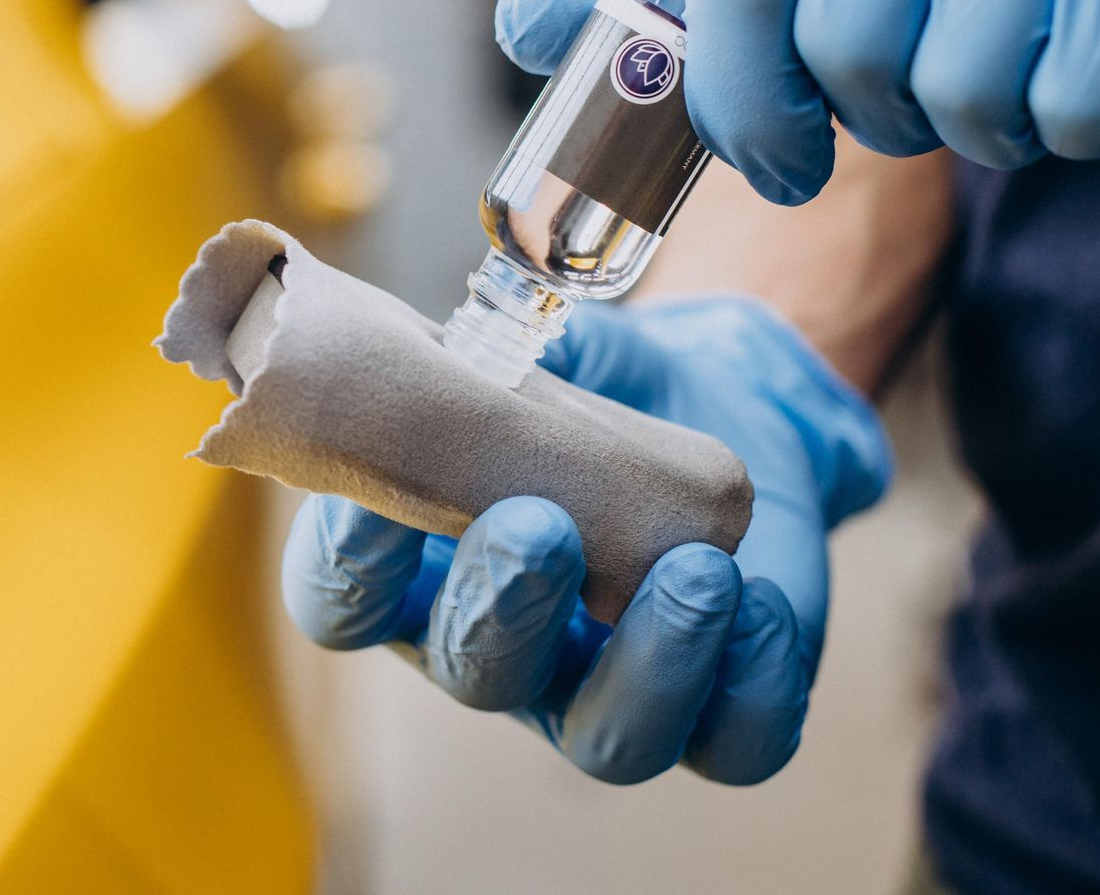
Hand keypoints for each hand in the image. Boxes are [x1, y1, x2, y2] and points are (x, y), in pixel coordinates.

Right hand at [281, 298, 889, 783]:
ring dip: (650, 663)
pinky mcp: (716, 709)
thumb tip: (472, 364)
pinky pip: (735, 745)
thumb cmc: (587, 385)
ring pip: (606, 741)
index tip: (377, 501)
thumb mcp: (530, 353)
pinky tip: (756, 598)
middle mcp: (496, 647)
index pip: (343, 602)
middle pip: (472, 672)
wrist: (711, 399)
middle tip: (541, 523)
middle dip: (504, 605)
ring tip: (696, 570)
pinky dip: (751, 682)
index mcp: (416, 568)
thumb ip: (488, 363)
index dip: (349, 566)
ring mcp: (601, 691)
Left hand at [498, 0, 1099, 203]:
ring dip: (973, 125)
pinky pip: (1071, 96)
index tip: (771, 165)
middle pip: (849, 43)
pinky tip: (1067, 58)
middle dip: (873, 114)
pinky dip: (1065, 121)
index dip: (742, 103)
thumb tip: (518, 25)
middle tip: (909, 90)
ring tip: (994, 63)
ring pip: (960, 85)